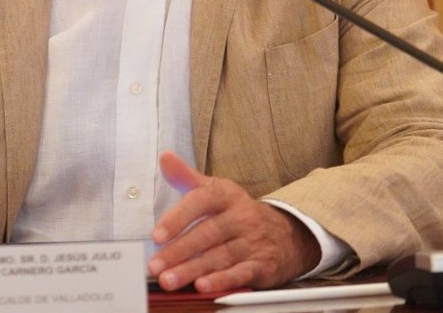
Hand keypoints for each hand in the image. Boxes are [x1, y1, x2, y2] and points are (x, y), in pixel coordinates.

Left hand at [148, 151, 318, 292]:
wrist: (287, 234)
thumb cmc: (238, 213)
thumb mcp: (215, 190)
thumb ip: (186, 177)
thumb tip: (165, 157)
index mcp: (227, 195)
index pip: (202, 201)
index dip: (178, 218)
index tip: (157, 235)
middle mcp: (241, 217)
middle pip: (207, 234)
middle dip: (179, 251)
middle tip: (155, 265)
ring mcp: (253, 241)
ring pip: (220, 256)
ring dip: (192, 270)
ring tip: (169, 279)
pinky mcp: (262, 265)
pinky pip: (241, 273)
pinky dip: (222, 281)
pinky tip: (203, 286)